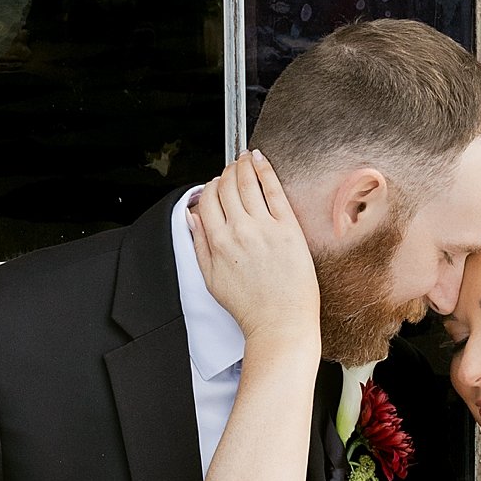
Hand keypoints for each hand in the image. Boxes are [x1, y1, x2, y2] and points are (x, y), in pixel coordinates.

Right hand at [188, 151, 319, 349]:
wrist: (280, 322)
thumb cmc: (250, 306)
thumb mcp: (211, 279)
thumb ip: (199, 245)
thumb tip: (192, 218)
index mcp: (218, 242)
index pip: (208, 200)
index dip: (211, 187)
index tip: (217, 185)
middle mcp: (239, 231)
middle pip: (226, 187)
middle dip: (226, 173)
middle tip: (231, 168)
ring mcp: (264, 227)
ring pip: (247, 182)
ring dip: (243, 165)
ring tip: (245, 158)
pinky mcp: (288, 228)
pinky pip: (273, 190)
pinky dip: (264, 171)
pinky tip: (261, 161)